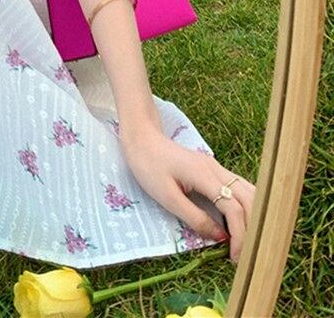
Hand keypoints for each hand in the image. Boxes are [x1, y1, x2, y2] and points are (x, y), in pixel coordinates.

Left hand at [119, 125, 255, 263]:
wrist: (142, 139)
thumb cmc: (149, 166)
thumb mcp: (166, 197)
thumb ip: (194, 217)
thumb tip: (220, 237)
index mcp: (205, 175)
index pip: (233, 208)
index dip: (239, 234)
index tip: (235, 257)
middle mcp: (217, 169)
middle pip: (249, 200)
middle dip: (251, 228)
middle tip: (245, 253)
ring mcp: (217, 167)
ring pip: (248, 192)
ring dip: (253, 216)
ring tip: (246, 240)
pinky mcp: (214, 169)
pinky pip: (239, 188)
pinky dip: (246, 206)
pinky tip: (242, 220)